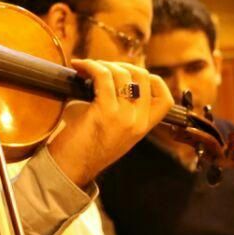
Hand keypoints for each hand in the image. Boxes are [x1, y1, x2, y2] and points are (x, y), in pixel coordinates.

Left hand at [47, 60, 172, 185]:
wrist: (68, 170)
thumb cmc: (83, 148)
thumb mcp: (112, 129)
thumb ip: (120, 108)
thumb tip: (112, 75)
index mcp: (143, 128)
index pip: (165, 99)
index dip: (151, 80)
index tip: (129, 73)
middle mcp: (138, 122)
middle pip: (143, 77)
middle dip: (122, 65)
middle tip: (103, 67)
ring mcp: (124, 117)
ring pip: (123, 74)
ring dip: (103, 64)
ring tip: (87, 67)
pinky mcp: (105, 112)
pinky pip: (104, 77)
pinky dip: (90, 66)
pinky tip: (79, 66)